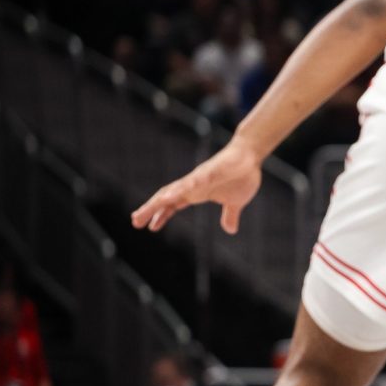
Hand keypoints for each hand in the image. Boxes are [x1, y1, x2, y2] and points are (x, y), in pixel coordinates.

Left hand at [132, 139, 263, 234]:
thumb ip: (229, 215)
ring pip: (176, 189)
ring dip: (162, 199)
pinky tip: (174, 195)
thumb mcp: (235, 202)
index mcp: (196, 192)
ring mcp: (200, 177)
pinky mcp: (212, 171)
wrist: (250, 155)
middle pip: (167, 197)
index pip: (172, 205)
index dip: (160, 215)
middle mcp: (193, 185)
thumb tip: (230, 230)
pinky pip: (196, 180)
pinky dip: (184, 188)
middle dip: (150, 209)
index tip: (150, 227)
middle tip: (135, 221)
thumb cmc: (241, 176)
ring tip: (149, 208)